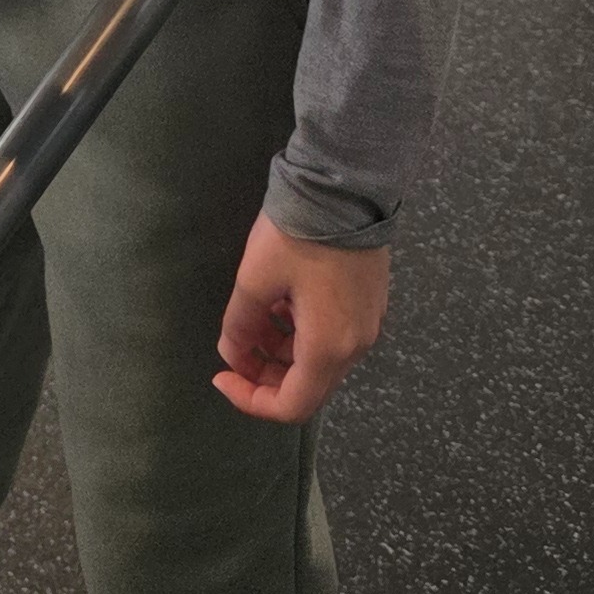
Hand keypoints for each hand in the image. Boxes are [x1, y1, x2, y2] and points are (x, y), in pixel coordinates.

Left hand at [213, 217, 388, 424]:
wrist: (345, 187)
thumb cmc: (298, 235)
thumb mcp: (254, 280)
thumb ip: (239, 327)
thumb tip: (232, 353)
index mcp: (328, 348)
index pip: (291, 406)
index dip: (250, 400)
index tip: (222, 375)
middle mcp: (355, 345)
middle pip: (307, 386)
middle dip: (265, 376)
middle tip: (236, 349)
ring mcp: (368, 324)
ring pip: (319, 360)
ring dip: (282, 351)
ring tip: (255, 317)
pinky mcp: (371, 303)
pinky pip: (333, 336)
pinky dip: (302, 333)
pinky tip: (282, 302)